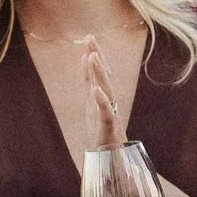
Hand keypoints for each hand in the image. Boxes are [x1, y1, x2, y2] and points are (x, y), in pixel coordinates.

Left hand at [81, 36, 123, 152]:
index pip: (99, 73)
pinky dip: (101, 101)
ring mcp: (109, 113)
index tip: (90, 37)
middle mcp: (108, 102)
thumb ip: (90, 83)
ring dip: (99, 73)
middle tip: (91, 39)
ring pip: (105, 90)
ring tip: (92, 57)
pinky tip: (95, 90)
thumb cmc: (100, 132)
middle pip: (103, 76)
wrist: (109, 158)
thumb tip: (86, 59)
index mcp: (102, 97)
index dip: (95, 55)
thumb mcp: (91, 105)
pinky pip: (106, 112)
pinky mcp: (108, 127)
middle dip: (97, 57)